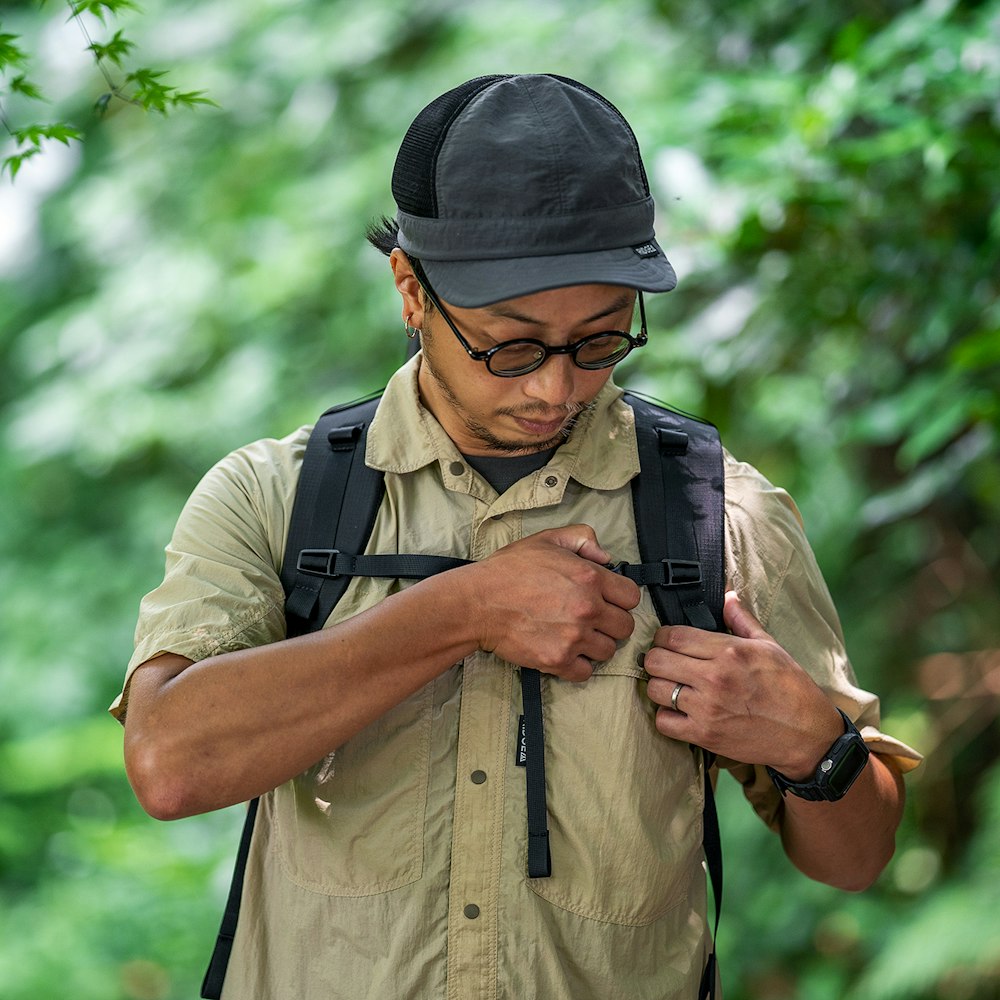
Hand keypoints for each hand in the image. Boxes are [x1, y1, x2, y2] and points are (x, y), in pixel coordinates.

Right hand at [467, 524, 640, 680]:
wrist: (477, 603)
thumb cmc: (508, 570)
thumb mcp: (547, 539)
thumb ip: (583, 538)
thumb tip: (607, 557)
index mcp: (590, 578)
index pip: (632, 597)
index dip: (620, 598)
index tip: (607, 600)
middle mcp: (588, 609)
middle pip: (625, 627)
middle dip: (612, 623)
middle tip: (592, 619)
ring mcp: (574, 637)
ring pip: (608, 651)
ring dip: (596, 645)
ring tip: (576, 635)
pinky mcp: (558, 660)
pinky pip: (586, 672)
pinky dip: (578, 665)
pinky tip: (565, 651)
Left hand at [644, 591, 842, 776]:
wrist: (807, 734)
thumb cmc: (791, 688)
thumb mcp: (770, 646)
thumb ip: (742, 620)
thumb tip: (728, 597)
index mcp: (729, 652)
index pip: (673, 636)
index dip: (664, 636)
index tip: (668, 641)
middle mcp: (714, 678)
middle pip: (655, 660)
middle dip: (656, 658)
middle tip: (667, 663)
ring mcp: (707, 708)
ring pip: (655, 690)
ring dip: (659, 686)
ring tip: (673, 686)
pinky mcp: (705, 734)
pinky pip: (663, 722)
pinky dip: (666, 716)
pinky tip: (679, 710)